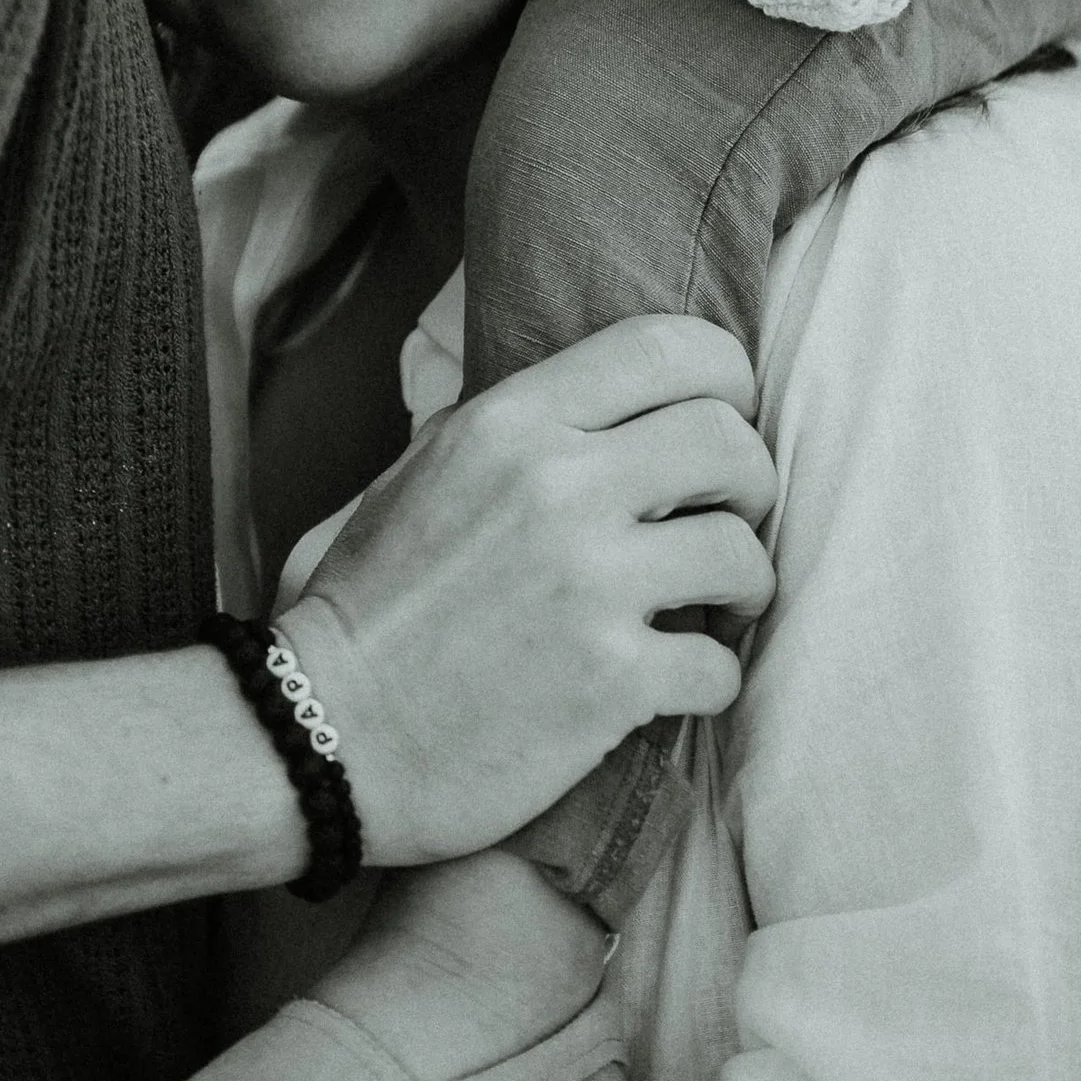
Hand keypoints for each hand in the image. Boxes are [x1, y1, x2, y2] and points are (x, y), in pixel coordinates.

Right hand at [278, 310, 775, 867]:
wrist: (329, 732)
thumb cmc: (373, 603)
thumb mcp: (423, 471)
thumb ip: (513, 427)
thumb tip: (596, 398)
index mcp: (511, 423)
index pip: (666, 348)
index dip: (727, 375)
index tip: (728, 414)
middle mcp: (557, 487)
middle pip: (727, 441)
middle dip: (750, 482)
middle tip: (730, 517)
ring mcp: (588, 585)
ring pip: (742, 553)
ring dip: (744, 585)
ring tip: (718, 606)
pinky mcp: (612, 683)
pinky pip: (721, 665)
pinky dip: (713, 677)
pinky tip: (677, 681)